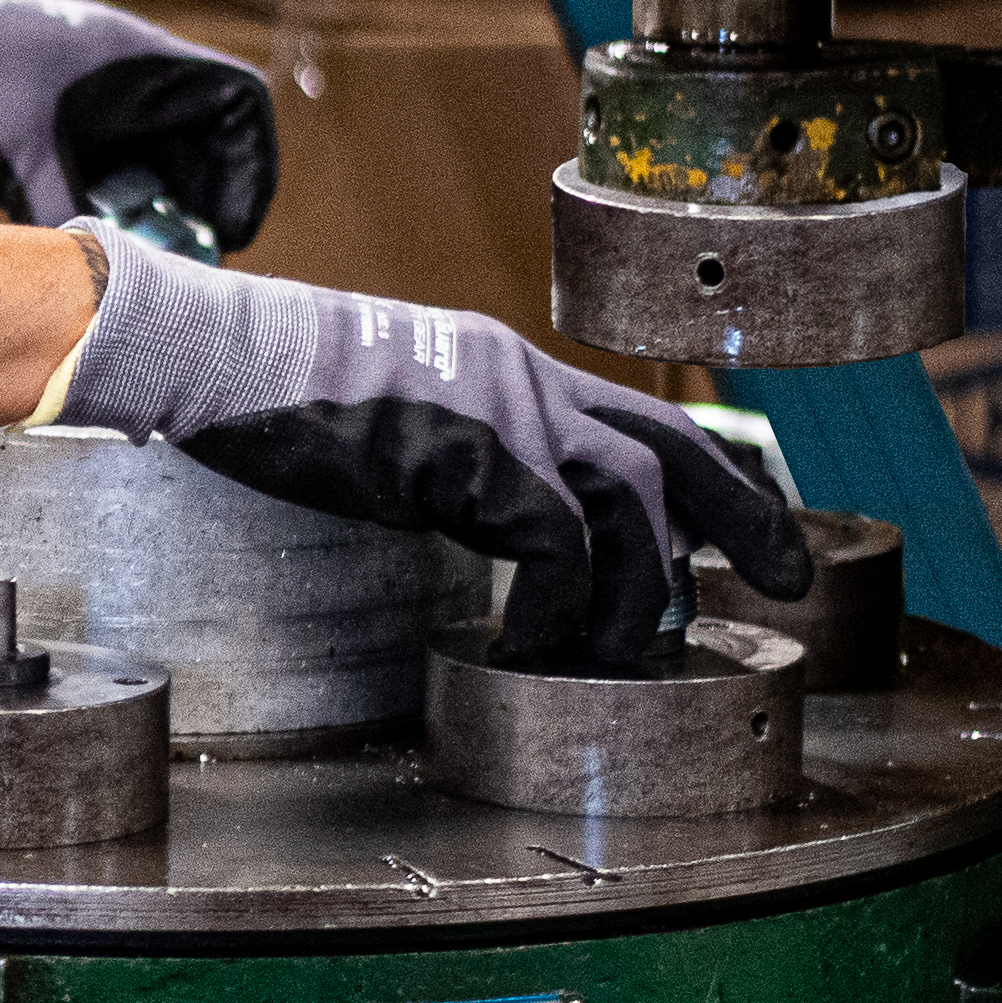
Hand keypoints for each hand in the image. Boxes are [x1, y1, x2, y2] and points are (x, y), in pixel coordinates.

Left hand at [0, 0, 277, 244]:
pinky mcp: (32, 119)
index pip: (233, 104)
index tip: (232, 229)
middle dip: (196, 203)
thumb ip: (67, 214)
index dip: (248, 168)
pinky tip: (86, 241)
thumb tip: (105, 282)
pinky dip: (98, 205)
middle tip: (186, 264)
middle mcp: (113, 72)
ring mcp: (73, 94)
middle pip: (193, 141)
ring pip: (140, 159)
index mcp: (131, 56)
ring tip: (141, 262)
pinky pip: (90, 167)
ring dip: (146, 210)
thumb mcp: (16, 151)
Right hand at [52, 235, 804, 667]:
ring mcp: (502, 412)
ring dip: (640, 588)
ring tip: (616, 649)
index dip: (713, 477)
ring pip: (632, 500)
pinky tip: (522, 646)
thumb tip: (486, 520)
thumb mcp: (392, 411)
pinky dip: (556, 606)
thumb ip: (455, 452)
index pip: (641, 416)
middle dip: (744, 519)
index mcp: (509, 370)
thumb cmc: (273, 392)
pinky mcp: (469, 453)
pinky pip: (555, 544)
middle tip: (788, 582)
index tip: (750, 531)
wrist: (213, 354)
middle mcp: (524, 380)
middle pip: (674, 446)